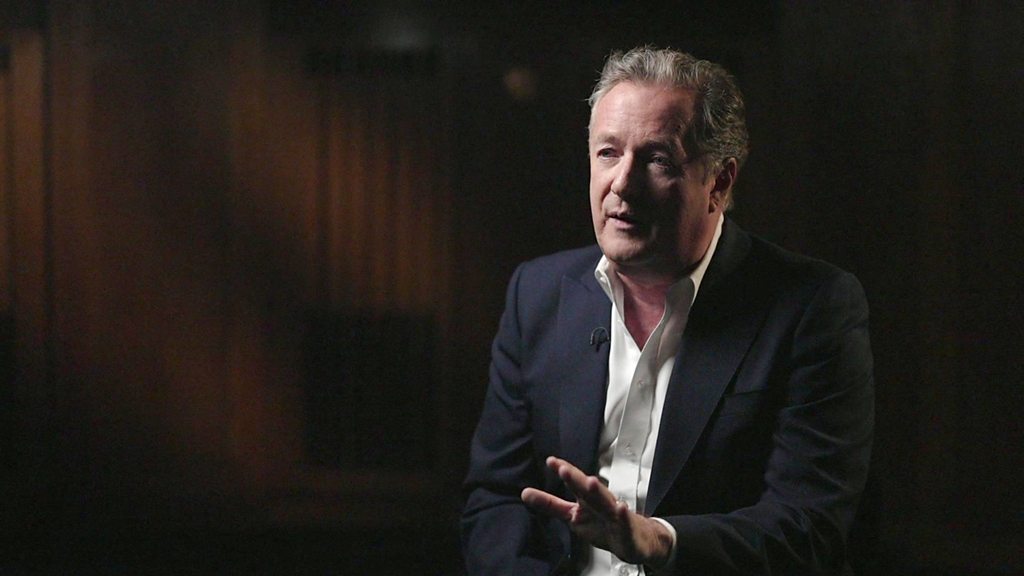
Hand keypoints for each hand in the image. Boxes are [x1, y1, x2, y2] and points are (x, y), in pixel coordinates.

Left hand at [521, 456, 673, 568]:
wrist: (638, 541)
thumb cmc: (605, 524)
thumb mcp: (573, 515)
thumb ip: (550, 505)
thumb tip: (525, 493)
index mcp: (587, 499)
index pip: (574, 482)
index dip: (564, 472)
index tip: (551, 461)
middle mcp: (601, 502)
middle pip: (587, 489)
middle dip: (576, 479)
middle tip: (564, 469)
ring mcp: (615, 515)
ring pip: (606, 502)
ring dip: (598, 492)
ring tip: (589, 482)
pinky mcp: (628, 530)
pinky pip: (626, 522)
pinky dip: (623, 515)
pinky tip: (620, 508)